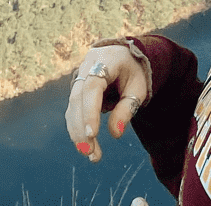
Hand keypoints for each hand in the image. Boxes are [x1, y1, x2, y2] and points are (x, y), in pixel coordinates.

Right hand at [64, 44, 150, 161]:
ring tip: (91, 154)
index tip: (93, 134)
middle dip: (81, 128)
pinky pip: (73, 110)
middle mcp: (86, 66)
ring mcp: (78, 77)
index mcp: (105, 60)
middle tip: (90, 152)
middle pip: (78, 99)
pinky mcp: (76, 90)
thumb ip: (127, 108)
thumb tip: (115, 134)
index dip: (90, 111)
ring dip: (78, 132)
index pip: (92, 87)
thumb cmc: (134, 72)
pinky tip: (86, 144)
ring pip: (72, 107)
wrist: (125, 56)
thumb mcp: (138, 88)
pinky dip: (77, 128)